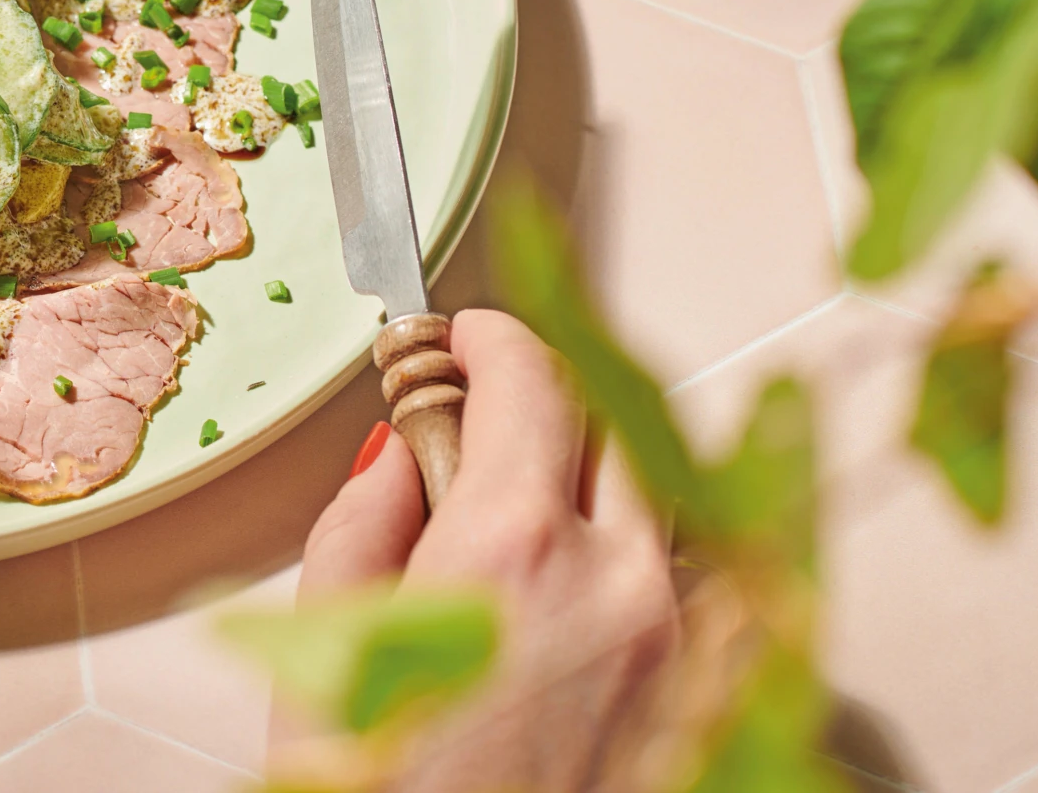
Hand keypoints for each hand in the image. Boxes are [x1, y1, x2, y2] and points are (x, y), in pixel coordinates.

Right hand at [292, 309, 680, 790]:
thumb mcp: (328, 647)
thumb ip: (365, 522)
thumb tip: (397, 459)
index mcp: (512, 548)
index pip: (527, 377)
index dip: (484, 337)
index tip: (456, 335)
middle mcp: (620, 580)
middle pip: (612, 417)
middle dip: (545, 396)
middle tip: (480, 412)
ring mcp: (682, 644)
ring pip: (659, 497)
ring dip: (595, 476)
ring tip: (519, 513)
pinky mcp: (708, 701)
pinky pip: (684, 583)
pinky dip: (632, 556)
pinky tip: (568, 595)